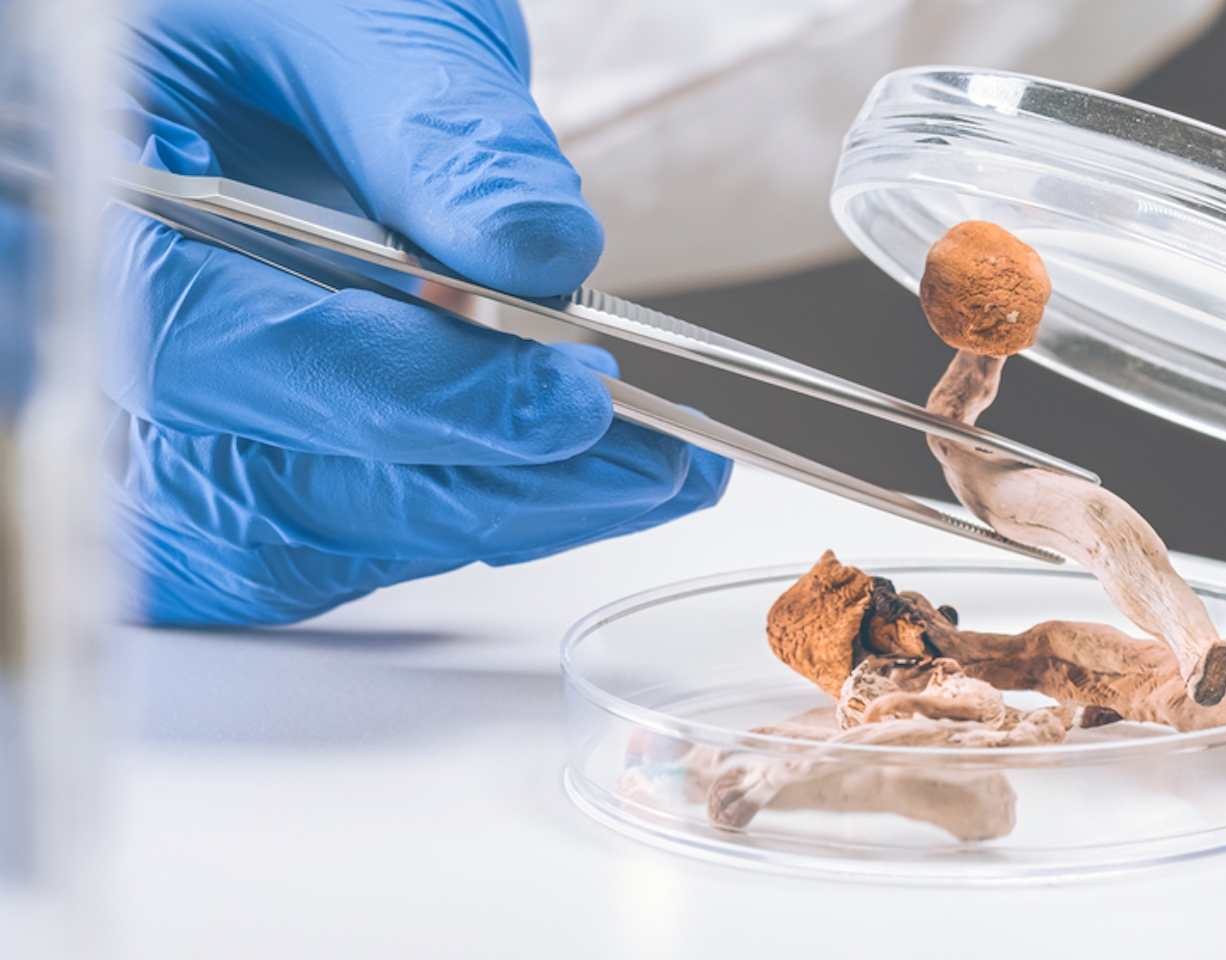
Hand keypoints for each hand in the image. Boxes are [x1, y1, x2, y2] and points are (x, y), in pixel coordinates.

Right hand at [107, 0, 728, 625]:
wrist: (257, 42)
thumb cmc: (265, 6)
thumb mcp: (348, 19)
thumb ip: (432, 132)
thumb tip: (539, 252)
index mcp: (81, 213)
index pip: (214, 352)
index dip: (399, 396)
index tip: (563, 404)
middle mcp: (97, 342)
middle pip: (271, 478)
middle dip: (484, 482)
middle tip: (654, 463)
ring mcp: (170, 408)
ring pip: (312, 527)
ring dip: (495, 512)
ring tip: (650, 471)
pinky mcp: (240, 440)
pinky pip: (332, 521)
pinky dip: (461, 504)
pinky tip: (571, 473)